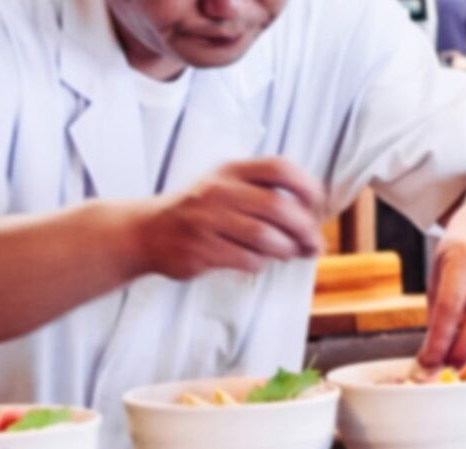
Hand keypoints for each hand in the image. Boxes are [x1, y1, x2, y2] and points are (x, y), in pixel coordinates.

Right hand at [134, 157, 325, 278]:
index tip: (317, 207)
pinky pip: (247, 259)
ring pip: (265, 237)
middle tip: (313, 244)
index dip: (307, 187)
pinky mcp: (201, 249)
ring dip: (286, 250)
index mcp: (231, 170)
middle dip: (304, 229)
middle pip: (278, 208)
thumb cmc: (200, 212)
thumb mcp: (228, 188)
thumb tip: (315, 227)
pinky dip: (262, 263)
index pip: (280, 168)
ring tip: (288, 253)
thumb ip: (267, 198)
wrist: (147, 232)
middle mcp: (219, 190)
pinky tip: (259, 261)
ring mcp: (207, 220)